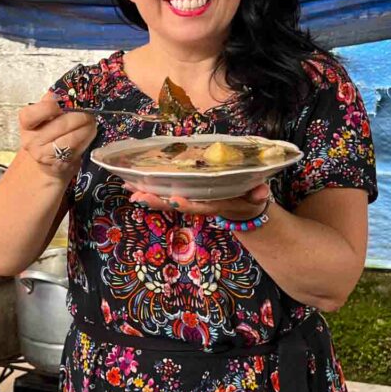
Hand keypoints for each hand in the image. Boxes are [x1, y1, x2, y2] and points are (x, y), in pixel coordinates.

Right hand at [19, 92, 97, 179]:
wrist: (48, 161)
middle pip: (61, 124)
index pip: (33, 114)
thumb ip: (55, 100)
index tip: (66, 101)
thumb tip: (73, 87)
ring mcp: (42, 154)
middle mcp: (30, 139)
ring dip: (87, 127)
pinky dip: (86, 139)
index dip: (51, 107)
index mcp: (26, 122)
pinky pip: (77, 148)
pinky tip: (89, 134)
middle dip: (81, 115)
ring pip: (72, 137)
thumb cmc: (50, 132)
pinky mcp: (57, 164)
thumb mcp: (47, 114)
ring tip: (91, 121)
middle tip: (90, 110)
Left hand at [125, 182, 271, 219]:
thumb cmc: (249, 199)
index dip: (188, 204)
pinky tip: (133, 183)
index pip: (200, 207)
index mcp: (216, 204)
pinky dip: (149, 188)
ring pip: (167, 199)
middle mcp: (199, 204)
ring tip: (129, 188)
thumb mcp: (256, 198)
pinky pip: (165, 192)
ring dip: (148, 195)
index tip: (175, 200)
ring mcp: (191, 200)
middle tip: (137, 196)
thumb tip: (261, 192)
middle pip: (176, 205)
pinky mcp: (186, 194)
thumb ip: (257, 194)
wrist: (242, 208)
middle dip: (157, 201)